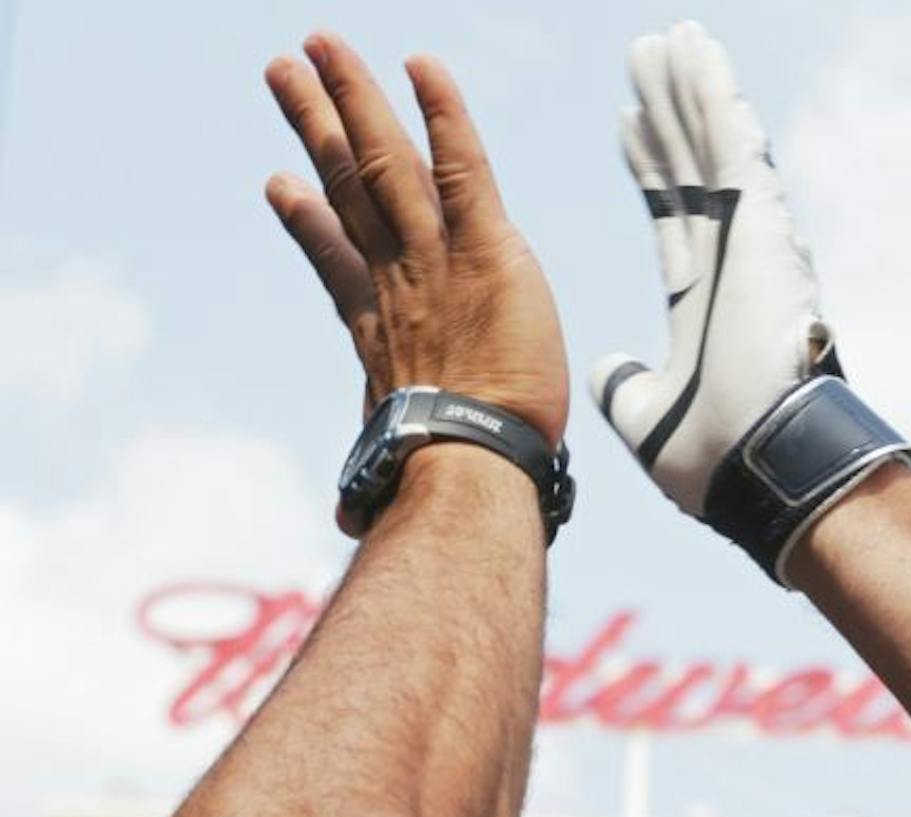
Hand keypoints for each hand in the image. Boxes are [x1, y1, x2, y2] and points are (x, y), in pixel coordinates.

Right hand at [264, 34, 568, 503]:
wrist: (471, 467)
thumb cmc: (446, 486)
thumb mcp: (402, 469)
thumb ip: (377, 478)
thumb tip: (350, 529)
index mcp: (380, 332)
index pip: (339, 261)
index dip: (310, 220)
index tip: (279, 185)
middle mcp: (398, 283)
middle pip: (346, 187)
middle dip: (314, 125)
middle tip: (283, 74)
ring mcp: (435, 260)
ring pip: (386, 162)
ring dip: (354, 98)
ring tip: (320, 46)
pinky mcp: (486, 250)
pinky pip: (462, 167)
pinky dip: (443, 116)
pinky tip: (422, 66)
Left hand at [589, 23, 847, 527]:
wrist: (759, 464)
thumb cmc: (717, 457)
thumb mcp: (647, 417)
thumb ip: (624, 386)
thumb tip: (606, 370)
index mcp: (701, 300)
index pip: (671, 216)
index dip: (652, 170)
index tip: (630, 126)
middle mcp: (725, 261)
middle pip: (690, 170)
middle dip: (669, 115)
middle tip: (648, 63)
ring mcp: (743, 239)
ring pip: (709, 146)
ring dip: (688, 92)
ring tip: (668, 41)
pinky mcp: (755, 224)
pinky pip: (730, 145)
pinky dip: (713, 98)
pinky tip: (698, 54)